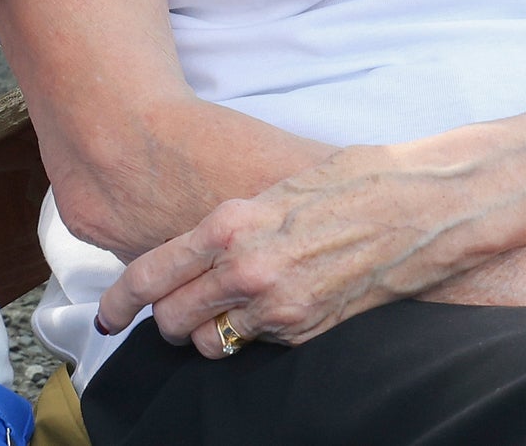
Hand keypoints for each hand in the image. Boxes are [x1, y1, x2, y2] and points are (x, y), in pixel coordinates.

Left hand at [97, 145, 487, 353]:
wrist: (419, 208)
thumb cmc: (352, 179)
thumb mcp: (276, 184)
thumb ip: (235, 218)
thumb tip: (206, 240)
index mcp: (231, 223)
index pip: (153, 273)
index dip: (119, 299)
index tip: (105, 313)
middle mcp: (247, 270)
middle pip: (173, 317)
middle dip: (163, 317)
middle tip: (165, 309)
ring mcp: (278, 307)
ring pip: (211, 342)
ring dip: (206, 331)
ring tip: (215, 311)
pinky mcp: (308, 331)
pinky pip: (257, 345)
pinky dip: (251, 335)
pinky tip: (262, 310)